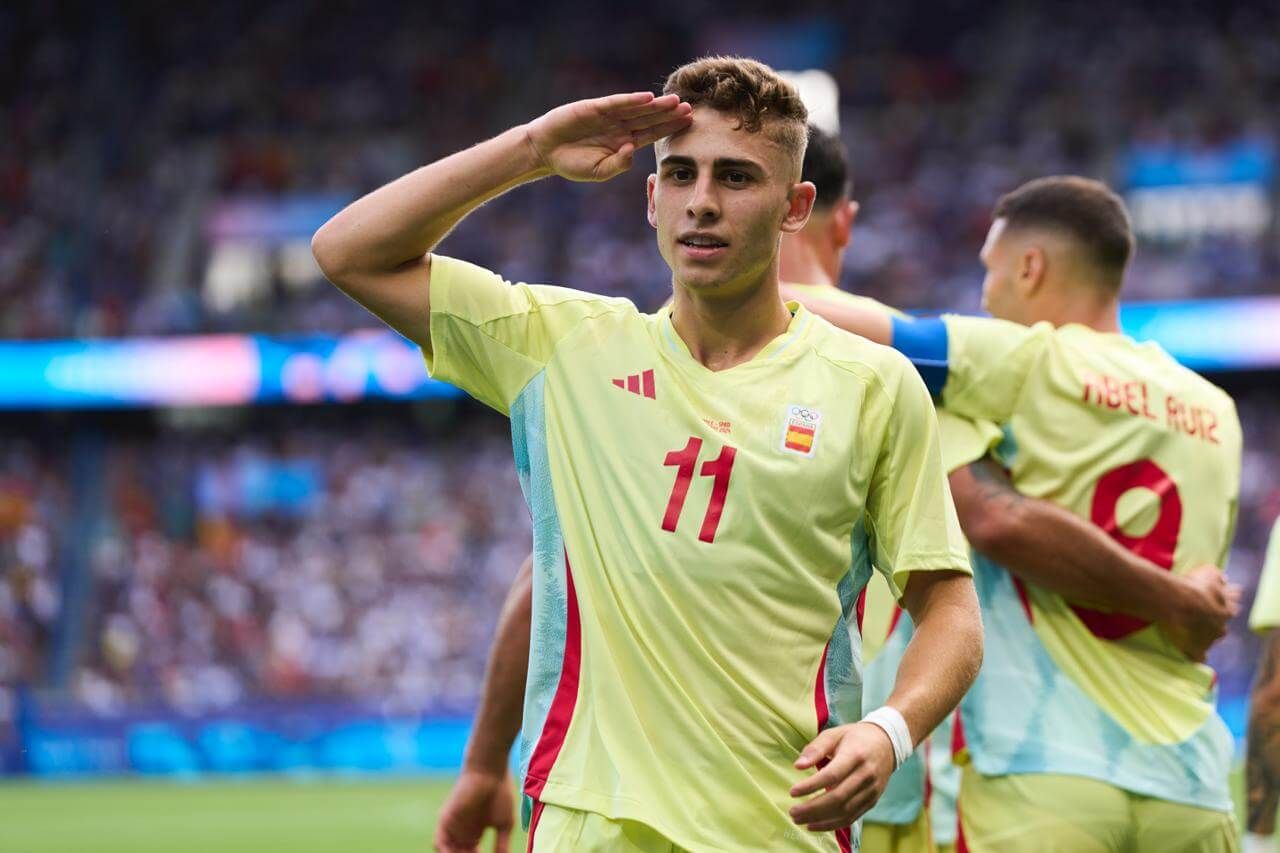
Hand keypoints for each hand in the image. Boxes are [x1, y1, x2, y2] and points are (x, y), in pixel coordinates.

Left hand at [433, 768, 515, 852]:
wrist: (490, 771)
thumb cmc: (500, 793)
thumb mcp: (504, 824)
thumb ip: (501, 845)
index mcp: (475, 832)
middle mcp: (462, 831)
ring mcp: (453, 826)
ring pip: (449, 851)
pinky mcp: (445, 820)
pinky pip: (439, 843)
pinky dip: (445, 852)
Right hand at [524, 92, 692, 182]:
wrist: (546, 151)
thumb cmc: (573, 163)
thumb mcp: (598, 172)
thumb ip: (618, 164)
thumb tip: (631, 151)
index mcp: (625, 143)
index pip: (653, 134)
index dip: (670, 129)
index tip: (689, 125)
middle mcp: (620, 127)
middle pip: (650, 119)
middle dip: (670, 115)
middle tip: (691, 110)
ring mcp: (609, 116)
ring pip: (637, 109)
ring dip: (656, 106)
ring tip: (676, 102)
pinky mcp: (595, 108)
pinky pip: (616, 103)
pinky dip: (631, 100)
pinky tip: (647, 98)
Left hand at [788, 723, 895, 832]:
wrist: (886, 744)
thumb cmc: (855, 737)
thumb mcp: (834, 734)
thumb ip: (815, 748)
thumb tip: (798, 766)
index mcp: (855, 755)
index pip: (832, 775)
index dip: (811, 786)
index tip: (793, 792)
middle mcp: (866, 775)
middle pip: (838, 797)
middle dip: (813, 809)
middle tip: (793, 812)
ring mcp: (871, 790)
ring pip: (845, 811)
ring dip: (820, 820)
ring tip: (799, 820)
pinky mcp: (872, 801)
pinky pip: (852, 817)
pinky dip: (832, 824)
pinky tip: (815, 825)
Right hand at [1162, 564, 1241, 661]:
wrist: (1177, 601)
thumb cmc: (1192, 585)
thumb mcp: (1210, 573)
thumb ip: (1218, 578)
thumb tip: (1225, 580)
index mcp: (1226, 611)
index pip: (1227, 612)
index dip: (1218, 609)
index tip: (1209, 606)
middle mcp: (1221, 627)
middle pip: (1220, 629)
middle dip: (1212, 626)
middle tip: (1199, 620)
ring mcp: (1209, 641)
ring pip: (1209, 642)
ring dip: (1203, 639)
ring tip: (1191, 635)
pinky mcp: (1196, 650)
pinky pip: (1198, 657)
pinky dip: (1194, 655)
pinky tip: (1189, 653)